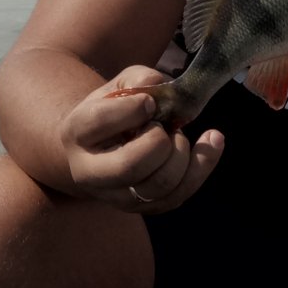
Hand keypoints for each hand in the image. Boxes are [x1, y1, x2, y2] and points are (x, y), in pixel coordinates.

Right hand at [58, 66, 223, 212]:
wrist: (100, 148)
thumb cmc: (113, 110)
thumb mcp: (118, 86)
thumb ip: (139, 79)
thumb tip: (159, 86)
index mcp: (76, 132)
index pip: (99, 121)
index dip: (132, 108)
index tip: (149, 102)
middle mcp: (89, 171)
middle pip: (130, 165)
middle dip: (159, 141)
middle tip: (163, 127)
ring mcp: (116, 196)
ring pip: (158, 185)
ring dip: (181, 154)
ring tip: (177, 135)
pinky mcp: (143, 208)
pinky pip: (179, 195)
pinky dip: (202, 165)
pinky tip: (211, 141)